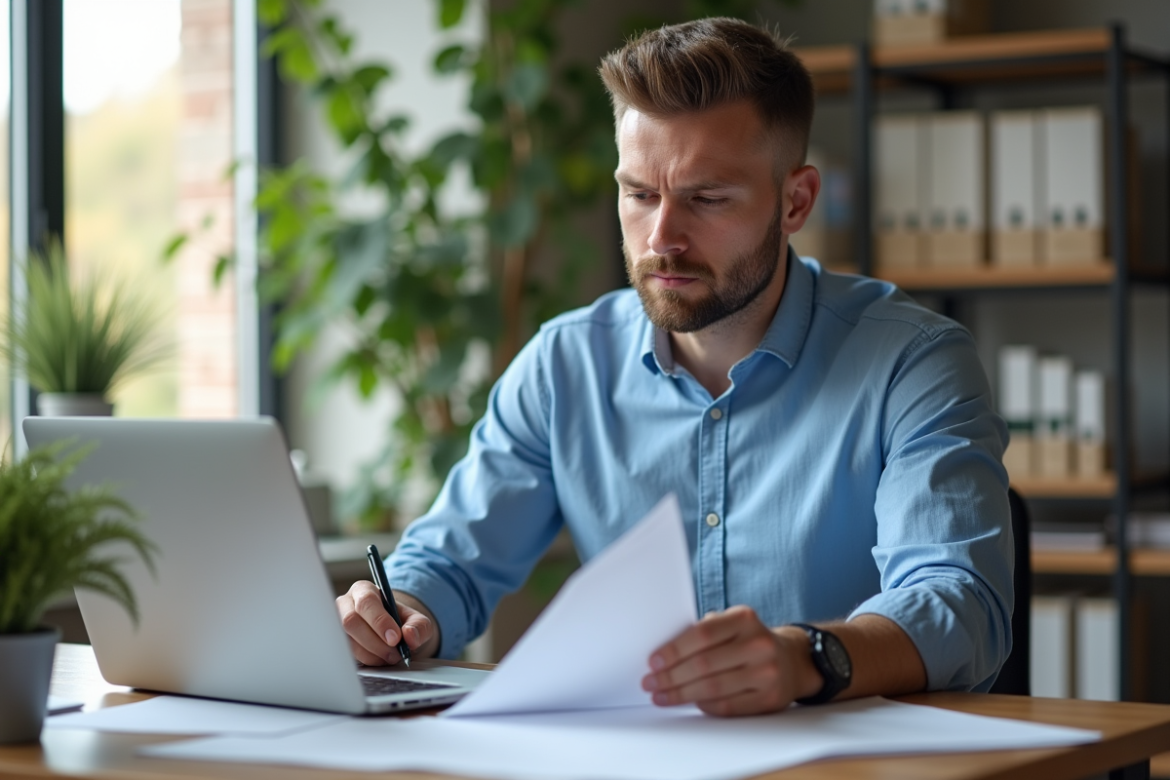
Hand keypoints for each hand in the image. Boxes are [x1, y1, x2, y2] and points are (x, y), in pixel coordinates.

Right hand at [336, 580, 435, 665]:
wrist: (392, 633)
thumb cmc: (400, 622)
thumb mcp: (417, 620)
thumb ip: (419, 626)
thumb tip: (410, 636)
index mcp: (364, 590)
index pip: (366, 601)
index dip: (379, 621)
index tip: (395, 638)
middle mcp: (346, 605)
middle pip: (350, 621)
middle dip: (375, 641)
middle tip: (394, 653)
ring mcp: (338, 625)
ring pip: (347, 640)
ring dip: (371, 653)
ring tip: (390, 656)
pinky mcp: (338, 642)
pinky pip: (347, 653)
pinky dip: (366, 660)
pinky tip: (380, 659)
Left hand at [641, 606, 821, 716]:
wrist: (792, 660)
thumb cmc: (748, 640)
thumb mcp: (731, 624)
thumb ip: (703, 632)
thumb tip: (663, 654)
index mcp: (744, 618)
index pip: (702, 634)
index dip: (674, 650)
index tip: (654, 661)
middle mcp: (759, 644)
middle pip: (704, 664)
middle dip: (671, 676)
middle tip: (650, 682)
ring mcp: (767, 673)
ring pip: (713, 689)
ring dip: (681, 694)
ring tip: (661, 696)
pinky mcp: (770, 699)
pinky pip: (727, 707)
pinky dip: (703, 706)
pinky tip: (689, 703)